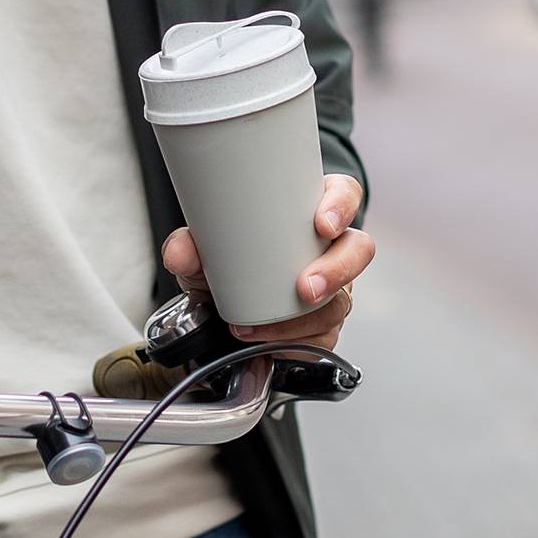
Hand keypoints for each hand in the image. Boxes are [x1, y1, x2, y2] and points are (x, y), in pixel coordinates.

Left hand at [160, 174, 373, 352]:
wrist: (222, 307)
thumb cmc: (229, 260)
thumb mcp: (205, 250)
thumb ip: (189, 246)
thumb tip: (180, 251)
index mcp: (309, 211)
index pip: (343, 194)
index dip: (341, 205)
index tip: (322, 224)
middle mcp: (329, 249)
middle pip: (357, 250)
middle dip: (337, 270)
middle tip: (305, 287)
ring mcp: (332, 288)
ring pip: (341, 301)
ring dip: (306, 318)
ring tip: (265, 325)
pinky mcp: (324, 326)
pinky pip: (323, 337)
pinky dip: (294, 342)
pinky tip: (269, 341)